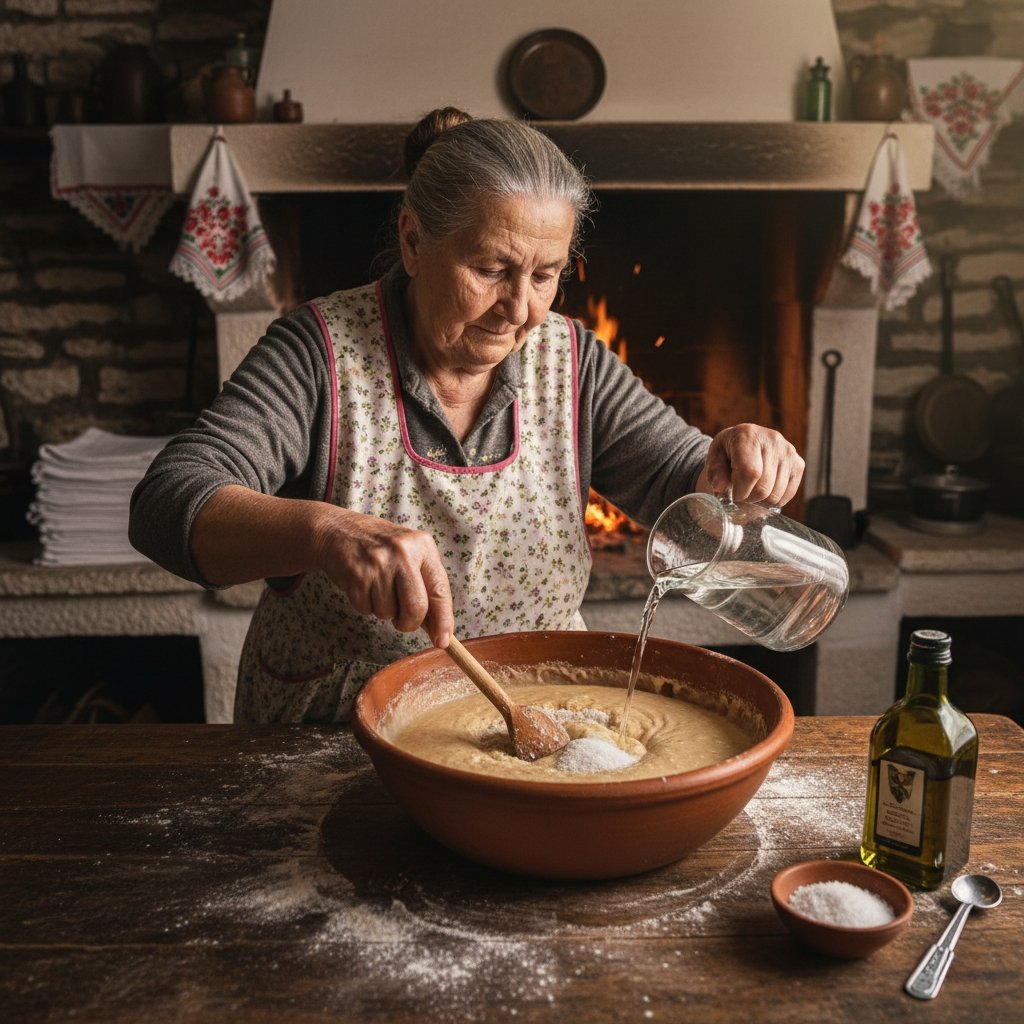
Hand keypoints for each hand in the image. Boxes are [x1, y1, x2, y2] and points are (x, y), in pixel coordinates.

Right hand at [315, 508, 454, 647]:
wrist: (338, 531)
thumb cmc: (380, 548)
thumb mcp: (409, 553)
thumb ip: (426, 585)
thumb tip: (439, 628)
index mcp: (422, 545)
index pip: (440, 590)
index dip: (443, 620)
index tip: (443, 641)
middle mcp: (403, 552)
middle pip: (416, 608)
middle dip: (409, 623)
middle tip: (402, 620)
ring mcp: (378, 563)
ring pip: (389, 612)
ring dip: (383, 610)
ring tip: (377, 587)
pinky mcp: (357, 575)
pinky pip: (367, 609)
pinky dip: (365, 605)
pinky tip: (363, 585)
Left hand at [698, 423, 804, 506]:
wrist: (745, 442)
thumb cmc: (727, 452)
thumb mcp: (714, 458)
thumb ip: (714, 472)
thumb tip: (719, 487)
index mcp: (747, 435)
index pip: (750, 472)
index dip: (741, 492)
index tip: (734, 495)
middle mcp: (772, 439)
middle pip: (764, 487)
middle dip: (749, 498)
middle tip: (741, 493)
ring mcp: (788, 451)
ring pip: (776, 495)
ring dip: (761, 501)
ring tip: (751, 490)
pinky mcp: (798, 463)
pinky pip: (788, 494)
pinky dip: (774, 500)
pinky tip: (764, 490)